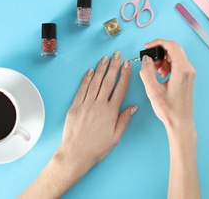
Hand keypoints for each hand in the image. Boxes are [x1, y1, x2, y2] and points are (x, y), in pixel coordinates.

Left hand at [59, 51, 136, 171]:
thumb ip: (124, 120)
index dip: (124, 75)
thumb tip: (133, 107)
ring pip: (95, 82)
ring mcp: (86, 104)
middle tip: (117, 55)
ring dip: (101, 69)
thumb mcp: (116, 137)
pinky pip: (82, 89)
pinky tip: (90, 71)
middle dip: (113, 66)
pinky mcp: (75, 106)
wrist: (76, 153)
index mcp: (110, 112)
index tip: (127, 65)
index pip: (120, 89)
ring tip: (105, 58)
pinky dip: (86, 79)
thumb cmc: (96, 148)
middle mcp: (98, 105)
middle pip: (108, 81)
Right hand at [139, 39, 195, 129]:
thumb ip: (147, 72)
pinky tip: (160, 75)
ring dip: (163, 59)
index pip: (172, 46)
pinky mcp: (187, 77)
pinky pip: (177, 63)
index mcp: (182, 70)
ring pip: (175, 56)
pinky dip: (167, 64)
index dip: (158, 43)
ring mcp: (189, 73)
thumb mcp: (153, 91)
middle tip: (149, 60)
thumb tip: (146, 59)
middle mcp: (188, 69)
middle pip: (174, 49)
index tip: (147, 47)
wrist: (181, 123)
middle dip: (159, 51)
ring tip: (154, 71)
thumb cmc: (169, 110)